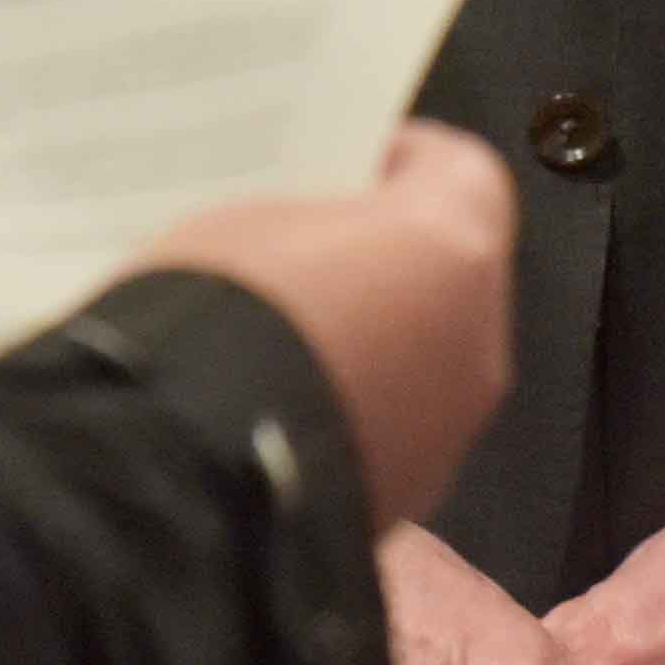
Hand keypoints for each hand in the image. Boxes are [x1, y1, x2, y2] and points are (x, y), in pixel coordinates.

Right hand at [131, 126, 520, 519]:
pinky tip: (276, 411)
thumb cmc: (218, 312)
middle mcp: (479, 341)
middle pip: (445, 277)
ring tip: (281, 343)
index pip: (458, 171)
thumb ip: (310, 224)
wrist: (185, 473)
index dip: (396, 160)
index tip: (338, 161)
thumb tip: (315, 252)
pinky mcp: (404, 504)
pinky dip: (344, 418)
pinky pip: (382, 434)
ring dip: (370, 351)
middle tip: (304, 256)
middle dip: (384, 265)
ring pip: (419, 365)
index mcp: (453, 245)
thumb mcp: (247, 222)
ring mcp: (447, 434)